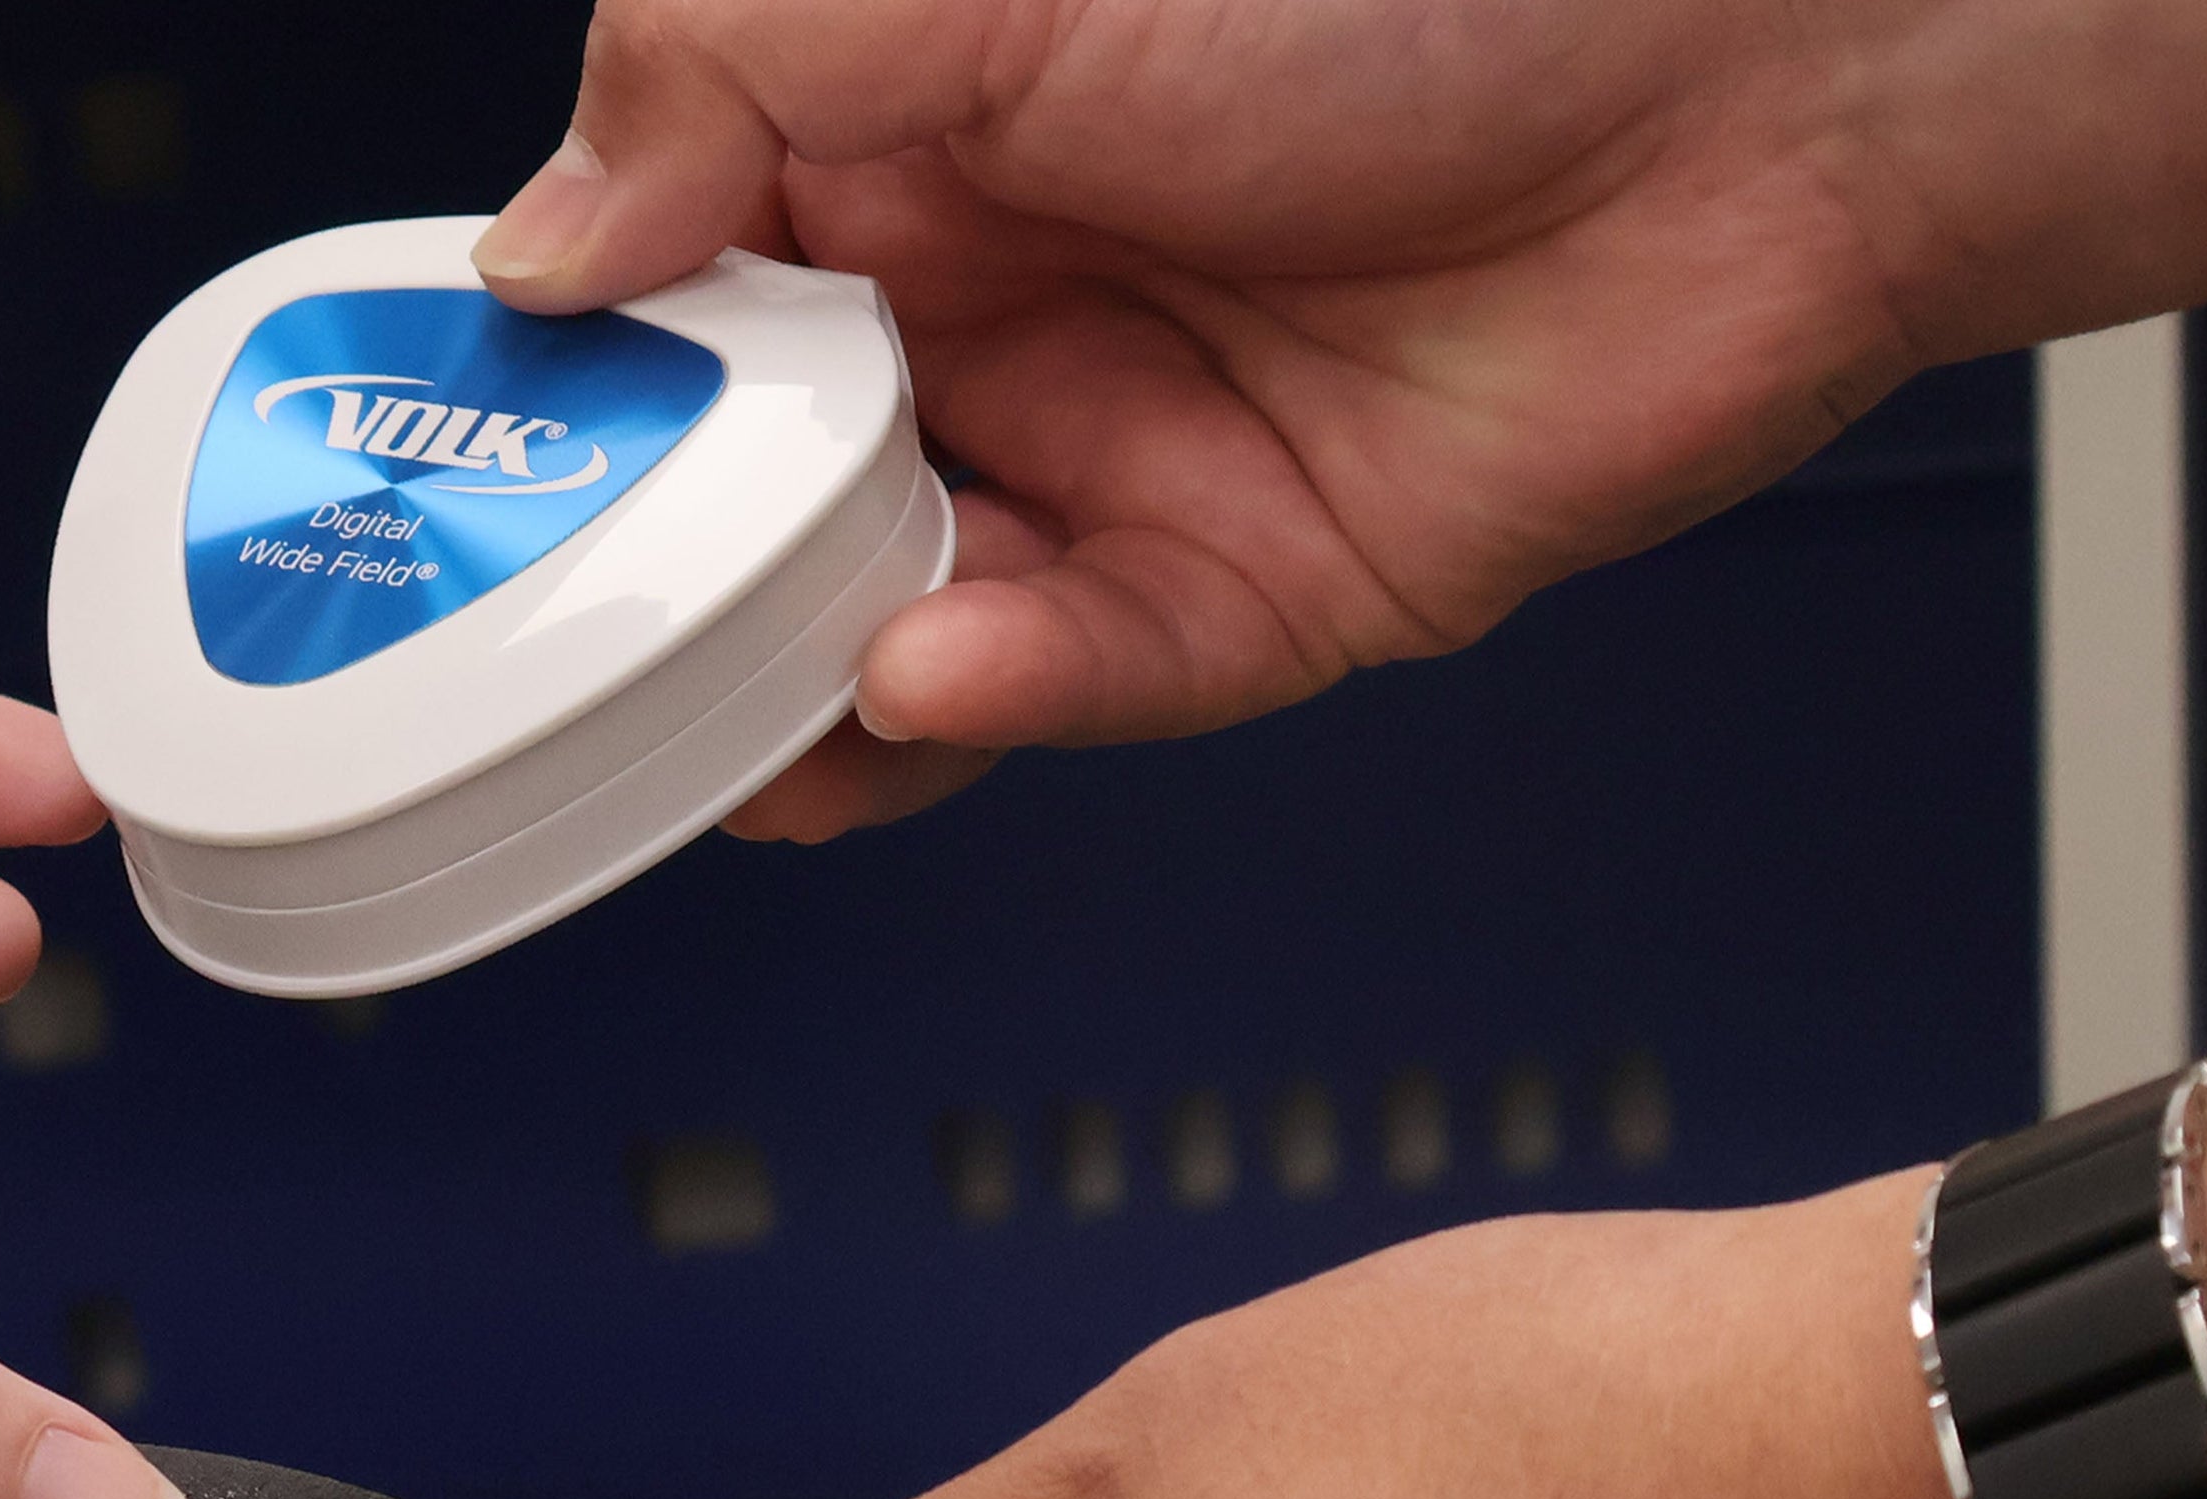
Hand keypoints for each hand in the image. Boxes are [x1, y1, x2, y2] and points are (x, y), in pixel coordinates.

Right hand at [470, 0, 1923, 837]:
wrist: (1774, 64)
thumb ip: (718, 73)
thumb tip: (542, 248)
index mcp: (904, 128)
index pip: (659, 285)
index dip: (548, 380)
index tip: (433, 464)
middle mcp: (1004, 292)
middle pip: (750, 486)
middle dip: (642, 579)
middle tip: (539, 645)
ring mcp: (1128, 447)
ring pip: (893, 618)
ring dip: (792, 686)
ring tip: (712, 723)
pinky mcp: (1266, 585)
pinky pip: (1091, 676)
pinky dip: (999, 687)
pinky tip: (924, 674)